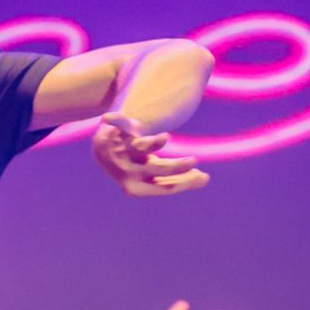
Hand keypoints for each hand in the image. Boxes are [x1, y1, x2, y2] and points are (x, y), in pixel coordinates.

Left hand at [92, 113, 209, 197]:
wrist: (104, 148)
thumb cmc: (135, 162)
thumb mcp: (154, 171)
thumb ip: (177, 175)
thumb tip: (205, 178)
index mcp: (138, 186)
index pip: (165, 187)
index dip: (185, 183)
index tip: (203, 176)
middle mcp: (127, 173)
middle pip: (157, 171)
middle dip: (176, 167)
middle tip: (194, 161)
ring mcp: (121, 153)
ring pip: (142, 149)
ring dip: (153, 144)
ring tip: (167, 138)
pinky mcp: (116, 134)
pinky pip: (123, 128)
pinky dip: (120, 123)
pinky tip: (138, 129)